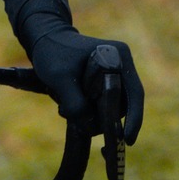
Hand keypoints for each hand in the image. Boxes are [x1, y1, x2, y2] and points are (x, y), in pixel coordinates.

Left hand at [30, 27, 143, 145]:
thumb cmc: (52, 53)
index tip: (128, 140)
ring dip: (95, 117)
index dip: (134, 118)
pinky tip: (74, 115)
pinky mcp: (105, 82)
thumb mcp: (59, 78)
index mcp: (118, 56)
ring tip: (67, 111)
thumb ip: (75, 103)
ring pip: (113, 107)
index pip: (134, 93)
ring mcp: (115, 73)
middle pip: (123, 103)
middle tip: (83, 127)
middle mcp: (121, 63)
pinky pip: (105, 105)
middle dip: (106, 120)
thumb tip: (88, 126)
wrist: (44, 39)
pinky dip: (92, 113)